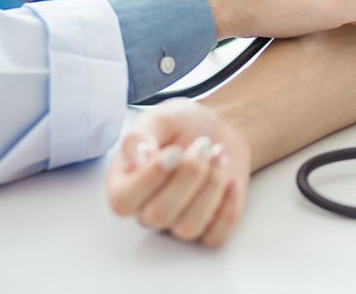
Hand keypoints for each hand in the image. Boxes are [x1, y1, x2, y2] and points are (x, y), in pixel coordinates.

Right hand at [106, 101, 251, 246]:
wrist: (217, 129)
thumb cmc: (181, 125)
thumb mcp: (158, 119)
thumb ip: (140, 136)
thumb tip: (138, 157)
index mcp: (124, 183)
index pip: (123, 201)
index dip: (149, 179)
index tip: (174, 151)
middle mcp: (146, 209)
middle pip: (159, 215)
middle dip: (188, 175)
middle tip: (203, 144)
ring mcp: (176, 222)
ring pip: (188, 227)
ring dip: (210, 187)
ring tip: (219, 155)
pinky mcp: (207, 227)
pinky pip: (216, 236)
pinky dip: (229, 207)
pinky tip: (232, 179)